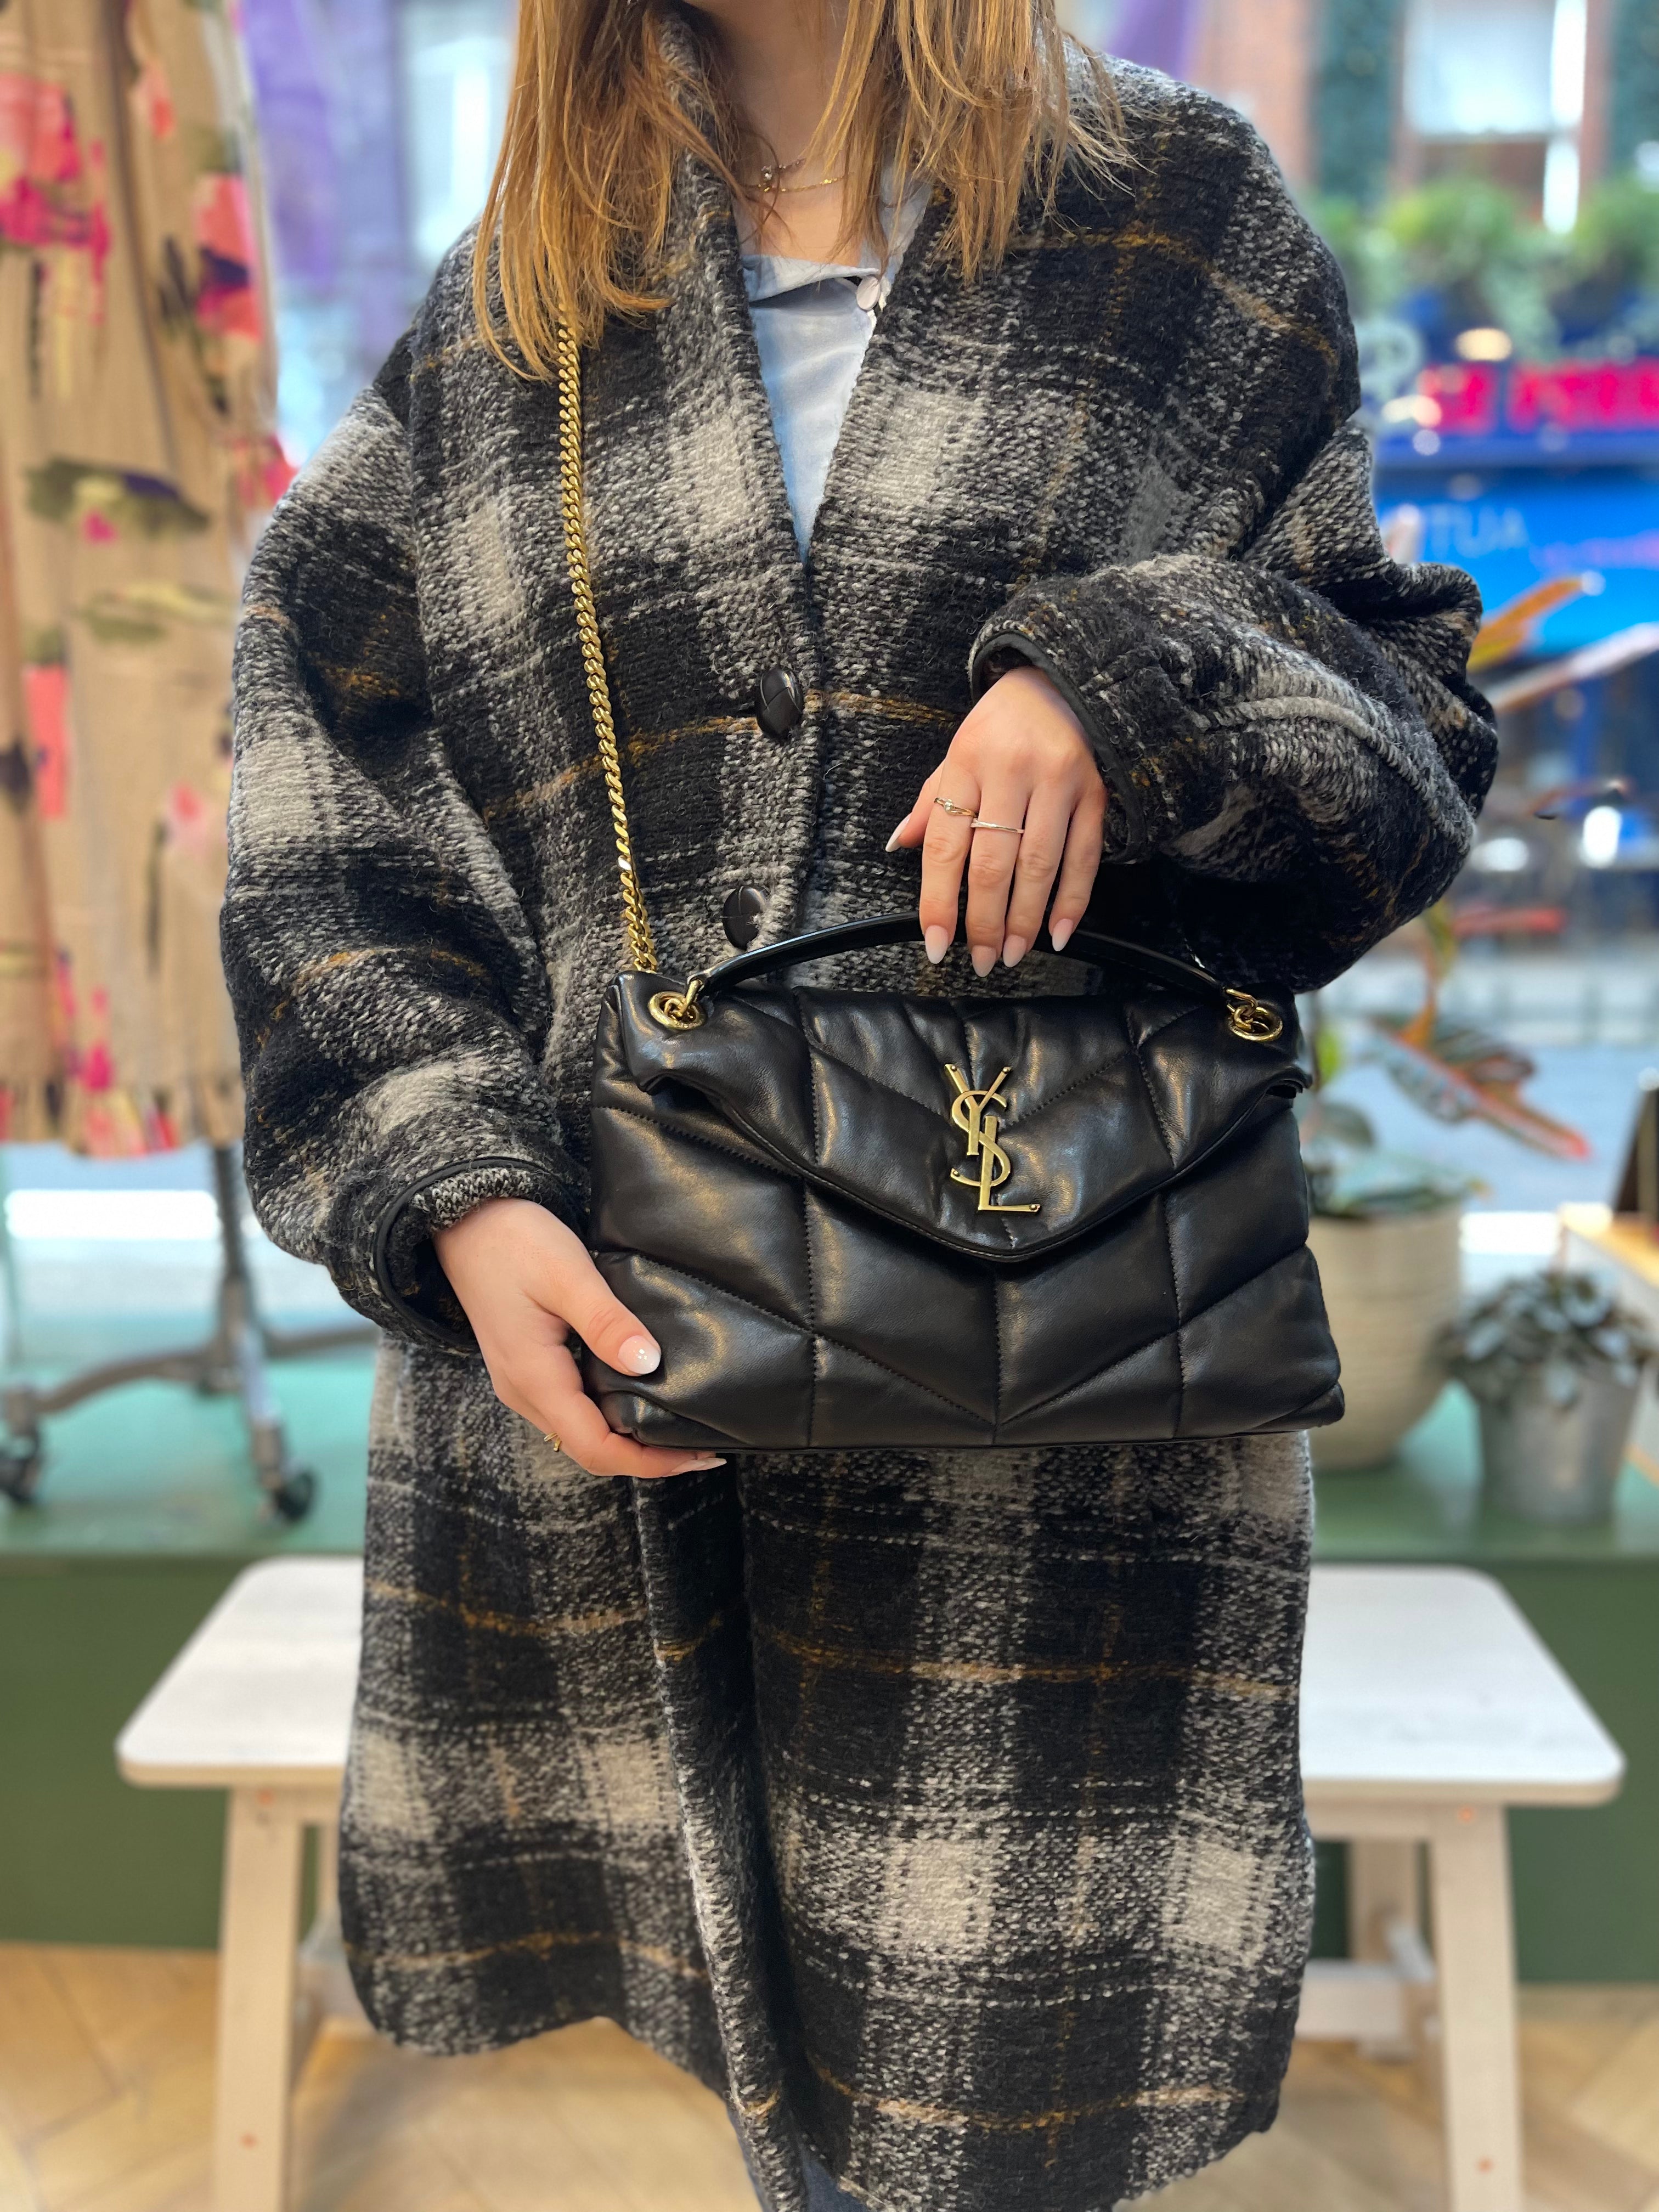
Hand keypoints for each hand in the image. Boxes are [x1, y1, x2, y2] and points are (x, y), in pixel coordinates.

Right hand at [434, 1199, 723, 1479]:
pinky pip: (574, 1408)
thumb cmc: (513, 1241)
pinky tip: (643, 1396)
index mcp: (534, 1378)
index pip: (596, 1447)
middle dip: (647, 1457)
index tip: (699, 1455)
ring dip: (630, 1439)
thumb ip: (606, 1322)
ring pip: (582, 1432)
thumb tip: (648, 1364)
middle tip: (703, 1448)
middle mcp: (525, 1392)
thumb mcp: (566, 1273)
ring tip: (681, 1428)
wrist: (467, 1222)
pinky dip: (612, 1414)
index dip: (649, 1461)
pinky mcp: (530, 1367)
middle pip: (591, 1449)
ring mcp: (524, 1382)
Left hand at [887, 665, 1105, 972]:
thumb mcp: (957, 752)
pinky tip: (1058, 934)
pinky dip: (1071, 901)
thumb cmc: (1002, 725)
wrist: (1065, 679)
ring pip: (1038, 867)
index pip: (944, 844)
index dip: (938, 900)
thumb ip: (931, 801)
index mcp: (966, 762)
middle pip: (992, 863)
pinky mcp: (1095, 792)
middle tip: (980, 960)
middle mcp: (1010, 772)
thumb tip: (898, 845)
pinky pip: (1084, 858)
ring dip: (1025, 920)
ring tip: (1012, 954)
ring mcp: (1058, 782)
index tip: (936, 944)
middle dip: (983, 922)